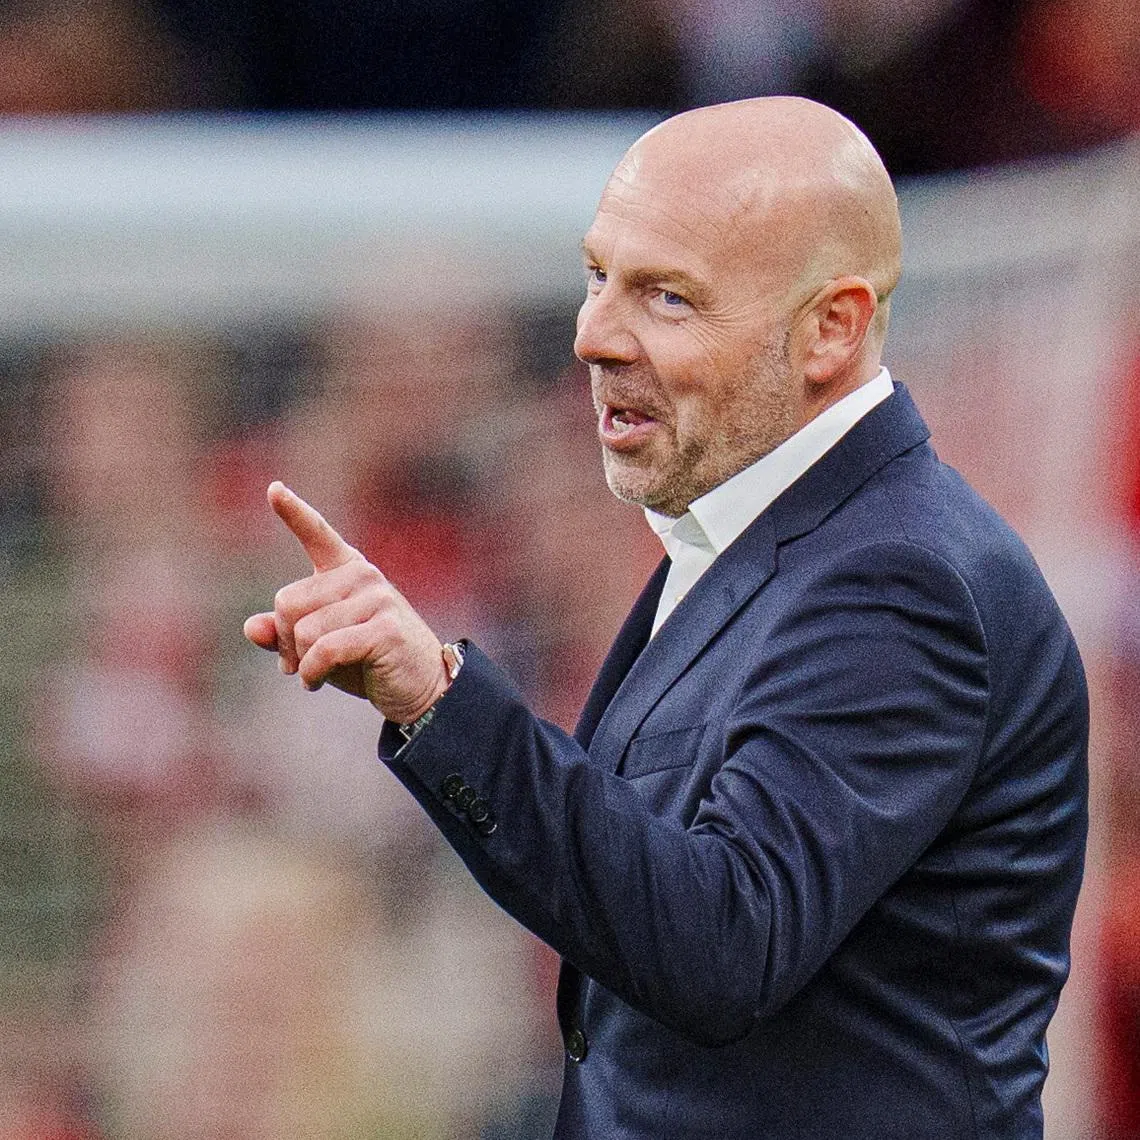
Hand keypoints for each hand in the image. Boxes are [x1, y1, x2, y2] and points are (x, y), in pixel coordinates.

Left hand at [243, 482, 448, 722]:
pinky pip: (325, 650)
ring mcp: (377, 599)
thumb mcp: (320, 646)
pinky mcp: (384, 628)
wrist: (423, 688)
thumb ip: (285, 634)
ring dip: (301, 662)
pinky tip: (316, 683)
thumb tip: (252, 628)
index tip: (274, 489)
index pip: (317, 534)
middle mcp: (363, 575)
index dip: (293, 512)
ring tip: (314, 675)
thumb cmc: (368, 662)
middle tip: (297, 663)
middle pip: (289, 602)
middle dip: (286, 641)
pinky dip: (312, 673)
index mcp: (348, 571)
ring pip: (305, 630)